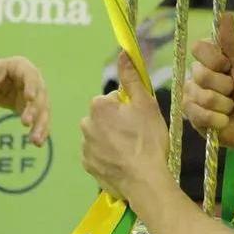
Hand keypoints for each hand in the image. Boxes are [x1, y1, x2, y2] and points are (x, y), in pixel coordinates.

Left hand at [0, 56, 49, 144]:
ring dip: (41, 125)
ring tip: (36, 141)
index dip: (31, 86)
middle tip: (25, 123)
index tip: (29, 98)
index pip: (31, 76)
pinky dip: (40, 131)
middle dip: (34, 110)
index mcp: (23, 67)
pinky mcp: (35, 109)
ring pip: (43, 111)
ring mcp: (37, 95)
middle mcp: (35, 81)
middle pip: (39, 96)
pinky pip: (40, 120)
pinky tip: (38, 143)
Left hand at [80, 53, 167, 199]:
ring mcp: (85, 146)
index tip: (140, 121)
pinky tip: (122, 162)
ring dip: (111, 139)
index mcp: (99, 106)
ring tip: (131, 151)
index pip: (114, 99)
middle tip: (137, 136)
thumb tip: (122, 52)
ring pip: (100, 135)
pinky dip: (107, 156)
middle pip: (105, 117)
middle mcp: (86, 124)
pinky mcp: (87, 165)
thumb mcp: (146, 105)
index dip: (129, 108)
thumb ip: (132, 77)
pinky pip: (97, 153)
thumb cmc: (148, 140)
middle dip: (117, 123)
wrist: (144, 181)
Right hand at [183, 13, 233, 149]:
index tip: (229, 67)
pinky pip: (198, 114)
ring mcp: (193, 98)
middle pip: (199, 74)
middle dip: (224, 85)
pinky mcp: (193, 119)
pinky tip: (225, 121)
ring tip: (232, 109)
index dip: (215, 59)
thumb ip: (231, 42)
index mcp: (210, 61)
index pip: (198, 48)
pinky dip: (217, 119)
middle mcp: (198, 77)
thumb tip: (225, 13)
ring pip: (200, 95)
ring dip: (223, 104)